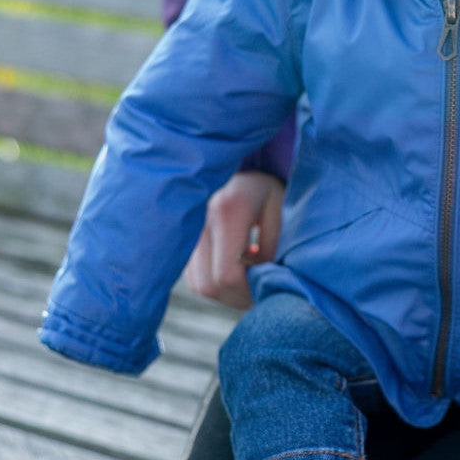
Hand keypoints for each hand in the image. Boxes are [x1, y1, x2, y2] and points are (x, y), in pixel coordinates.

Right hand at [184, 172, 284, 308]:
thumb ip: (271, 244)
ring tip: (248, 281)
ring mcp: (185, 233)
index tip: (266, 288)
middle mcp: (199, 223)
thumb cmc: (262, 186)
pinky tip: (233, 271)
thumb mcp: (278, 208)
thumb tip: (260, 277)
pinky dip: (214, 282)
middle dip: (237, 298)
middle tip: (260, 292)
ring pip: (199, 285)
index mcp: (227, 212)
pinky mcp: (181, 241)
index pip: (227, 274)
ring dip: (225, 293)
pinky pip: (193, 277)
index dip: (248, 291)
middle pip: (209, 285)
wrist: (229, 162)